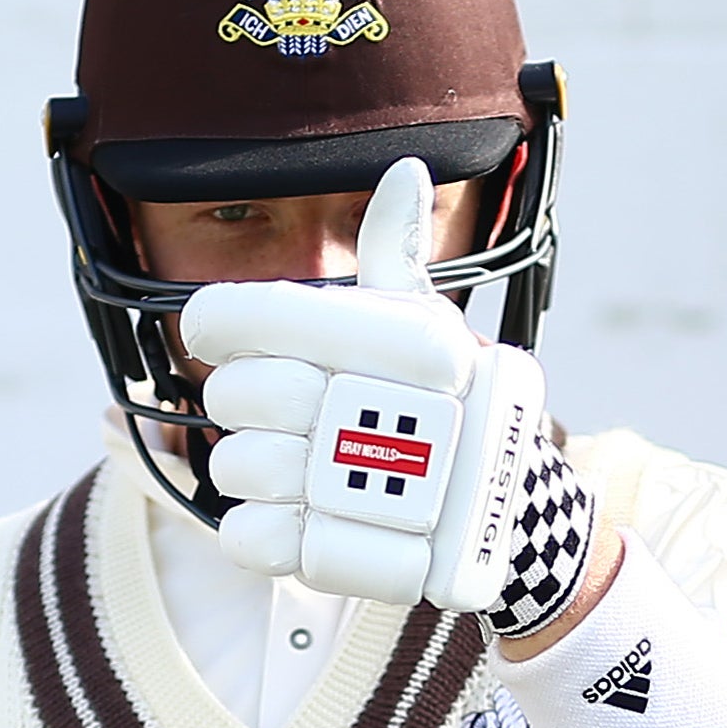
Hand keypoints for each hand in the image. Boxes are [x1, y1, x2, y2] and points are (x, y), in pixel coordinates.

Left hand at [177, 156, 595, 639]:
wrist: (514, 515)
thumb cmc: (460, 408)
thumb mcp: (435, 328)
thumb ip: (397, 259)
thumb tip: (403, 174)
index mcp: (384, 339)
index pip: (245, 315)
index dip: (216, 321)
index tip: (212, 331)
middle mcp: (363, 406)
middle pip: (231, 395)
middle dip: (247, 404)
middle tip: (292, 413)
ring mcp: (346, 486)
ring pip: (233, 466)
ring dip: (255, 471)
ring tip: (308, 468)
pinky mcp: (329, 553)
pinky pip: (243, 534)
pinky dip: (260, 530)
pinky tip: (302, 515)